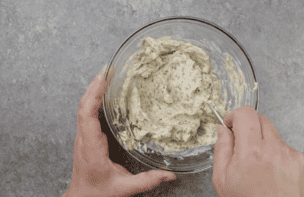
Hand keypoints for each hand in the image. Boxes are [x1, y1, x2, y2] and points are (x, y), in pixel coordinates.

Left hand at [63, 65, 175, 196]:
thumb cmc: (98, 191)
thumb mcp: (123, 188)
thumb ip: (147, 180)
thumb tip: (169, 175)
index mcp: (91, 147)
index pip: (87, 115)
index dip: (93, 95)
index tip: (102, 78)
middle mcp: (84, 138)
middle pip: (83, 105)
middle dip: (95, 85)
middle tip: (107, 70)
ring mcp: (83, 136)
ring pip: (83, 107)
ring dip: (93, 90)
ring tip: (105, 75)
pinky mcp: (86, 136)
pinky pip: (86, 112)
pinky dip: (93, 98)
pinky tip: (102, 92)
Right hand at [212, 106, 303, 196]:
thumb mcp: (222, 179)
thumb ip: (221, 149)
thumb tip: (223, 130)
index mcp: (251, 152)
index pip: (246, 114)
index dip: (235, 115)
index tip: (231, 123)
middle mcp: (273, 149)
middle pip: (260, 118)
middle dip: (247, 125)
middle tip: (240, 141)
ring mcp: (289, 154)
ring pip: (271, 131)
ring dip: (260, 139)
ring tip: (255, 161)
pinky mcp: (299, 160)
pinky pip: (283, 145)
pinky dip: (273, 151)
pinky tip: (268, 168)